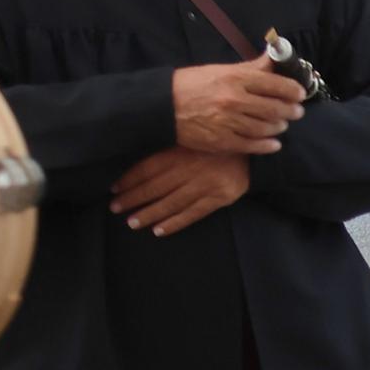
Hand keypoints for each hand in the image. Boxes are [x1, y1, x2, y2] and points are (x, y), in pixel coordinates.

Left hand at [113, 145, 252, 235]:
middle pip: (155, 186)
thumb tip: (142, 162)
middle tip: (116, 208)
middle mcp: (191, 168)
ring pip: (171, 203)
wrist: (255, 151)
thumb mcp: (194, 138)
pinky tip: (159, 230)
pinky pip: (193, 214)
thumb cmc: (219, 143)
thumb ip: (171, 148)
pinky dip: (175, 223)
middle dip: (133, 198)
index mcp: (181, 150)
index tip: (114, 189)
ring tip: (133, 223)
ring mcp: (206, 184)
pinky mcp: (220, 198)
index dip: (129, 179)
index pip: (148, 168)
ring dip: (149, 214)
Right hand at [171, 56, 305, 157]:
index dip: (292, 90)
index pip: (275, 84)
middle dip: (291, 111)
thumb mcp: (221, 70)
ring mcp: (230, 123)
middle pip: (275, 108)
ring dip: (279, 127)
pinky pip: (253, 145)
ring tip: (282, 124)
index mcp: (236, 79)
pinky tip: (274, 143)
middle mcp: (235, 100)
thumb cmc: (191, 84)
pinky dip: (268, 145)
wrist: (162, 106)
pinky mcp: (223, 142)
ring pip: (267, 128)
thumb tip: (273, 58)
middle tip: (296, 112)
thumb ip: (250, 67)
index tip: (299, 94)